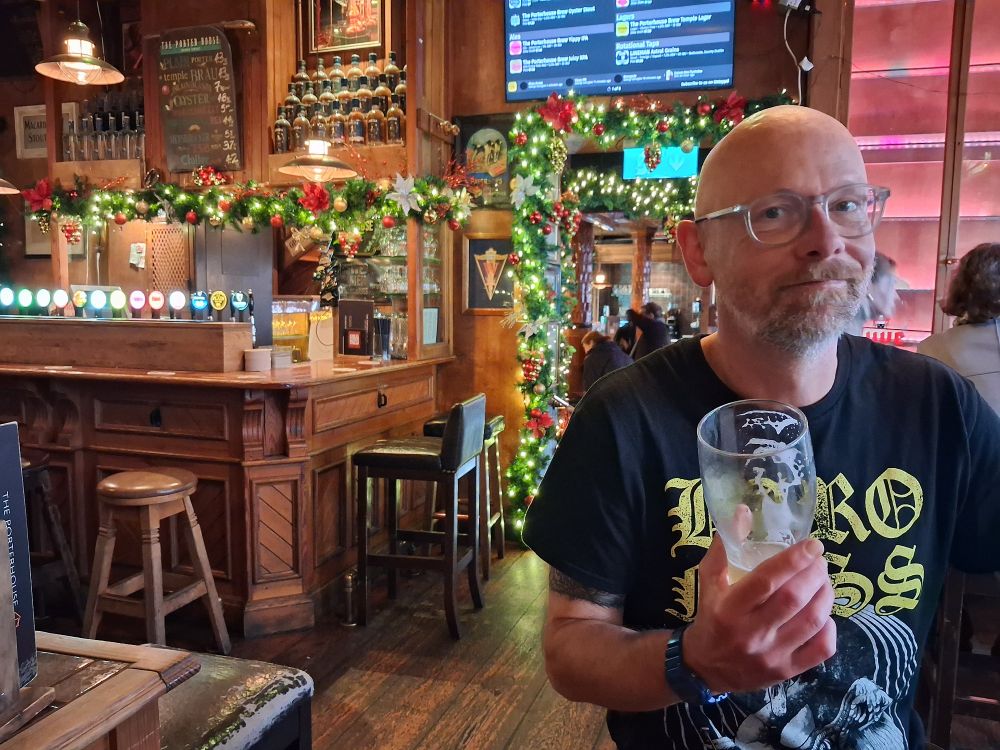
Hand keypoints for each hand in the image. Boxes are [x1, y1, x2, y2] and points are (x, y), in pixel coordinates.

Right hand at [683, 535, 835, 694]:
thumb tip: (743, 512)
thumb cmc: (710, 616)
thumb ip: (725, 547)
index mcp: (729, 607)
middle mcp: (751, 633)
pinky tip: (823, 613)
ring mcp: (771, 655)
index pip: (766, 581)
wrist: (704, 667)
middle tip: (819, 561)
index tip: (813, 545)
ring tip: (823, 581)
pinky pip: (821, 649)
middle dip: (815, 574)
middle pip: (794, 599)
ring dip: (825, 595)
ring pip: (812, 621)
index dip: (794, 560)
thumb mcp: (709, 580)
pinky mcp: (786, 672)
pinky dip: (829, 627)